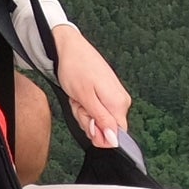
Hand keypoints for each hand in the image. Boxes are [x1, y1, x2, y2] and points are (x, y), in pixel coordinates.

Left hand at [52, 25, 130, 148]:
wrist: (68, 48)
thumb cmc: (75, 67)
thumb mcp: (84, 98)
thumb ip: (101, 120)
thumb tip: (114, 140)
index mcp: (119, 103)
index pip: (116, 136)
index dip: (98, 134)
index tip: (86, 120)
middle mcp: (121, 101)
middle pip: (105, 128)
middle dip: (86, 120)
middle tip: (79, 104)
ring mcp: (114, 97)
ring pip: (97, 120)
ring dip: (82, 112)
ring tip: (78, 97)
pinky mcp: (106, 94)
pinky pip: (95, 110)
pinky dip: (83, 105)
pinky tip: (79, 95)